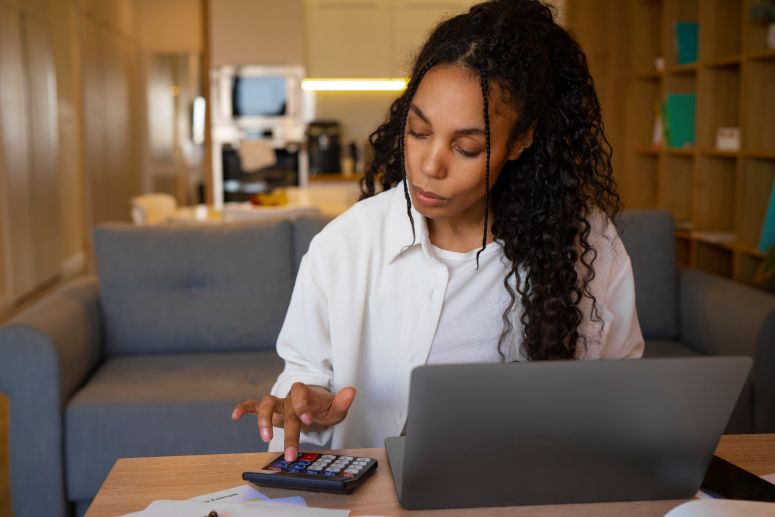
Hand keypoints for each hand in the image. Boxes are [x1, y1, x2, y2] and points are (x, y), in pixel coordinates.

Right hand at [232, 383, 355, 461]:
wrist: (315, 406)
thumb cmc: (324, 408)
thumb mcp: (336, 407)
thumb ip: (342, 401)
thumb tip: (351, 391)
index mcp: (306, 394)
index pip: (301, 393)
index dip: (302, 404)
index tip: (307, 420)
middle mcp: (290, 398)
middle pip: (286, 408)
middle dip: (288, 431)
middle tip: (291, 453)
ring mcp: (279, 403)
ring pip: (266, 404)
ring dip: (263, 419)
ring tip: (265, 438)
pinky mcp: (270, 410)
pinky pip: (253, 405)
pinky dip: (244, 408)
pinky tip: (235, 416)